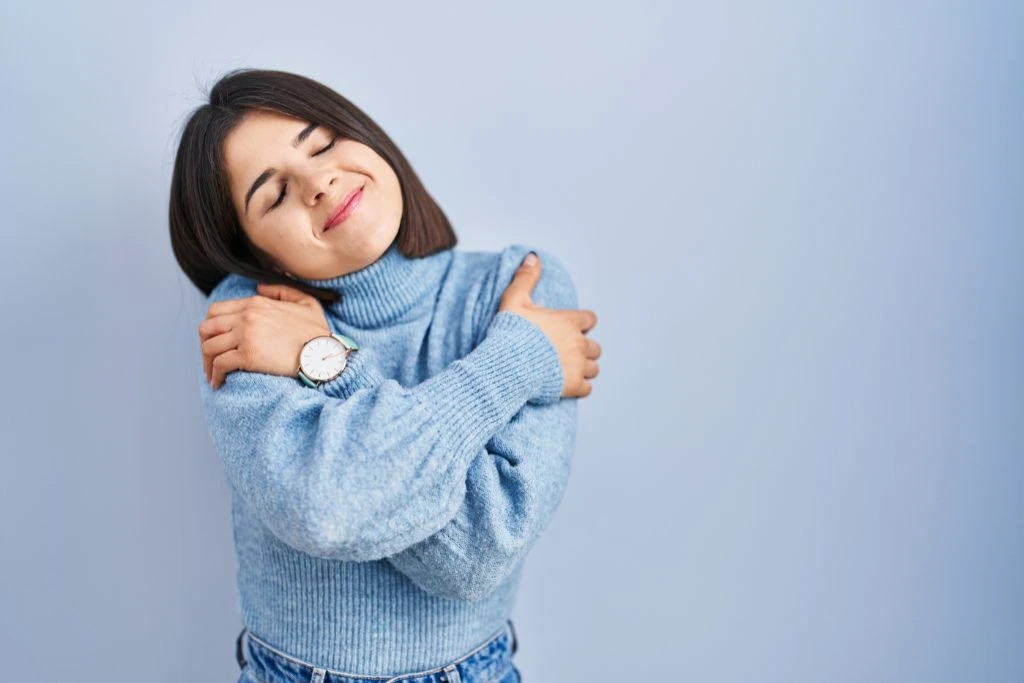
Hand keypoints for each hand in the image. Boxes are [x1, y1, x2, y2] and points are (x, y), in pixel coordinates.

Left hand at [198, 283, 331, 388]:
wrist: (324, 354)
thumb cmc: (318, 333)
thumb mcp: (306, 303)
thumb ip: (282, 290)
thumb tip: (260, 288)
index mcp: (256, 304)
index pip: (216, 311)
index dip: (211, 327)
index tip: (215, 340)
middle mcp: (246, 317)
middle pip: (206, 328)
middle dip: (204, 344)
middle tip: (210, 358)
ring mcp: (246, 336)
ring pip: (209, 347)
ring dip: (207, 363)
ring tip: (213, 374)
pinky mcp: (247, 356)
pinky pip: (220, 364)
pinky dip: (215, 375)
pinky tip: (219, 382)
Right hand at [498, 253, 600, 397]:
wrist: (509, 364)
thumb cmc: (511, 332)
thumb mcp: (514, 300)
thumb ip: (526, 278)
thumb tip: (533, 256)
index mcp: (569, 322)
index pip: (590, 320)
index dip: (582, 324)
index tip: (571, 328)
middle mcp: (579, 343)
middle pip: (595, 347)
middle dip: (584, 349)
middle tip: (568, 352)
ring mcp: (578, 366)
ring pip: (594, 368)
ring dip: (585, 368)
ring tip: (570, 370)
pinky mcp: (573, 386)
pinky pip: (587, 388)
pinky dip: (580, 387)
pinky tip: (568, 385)